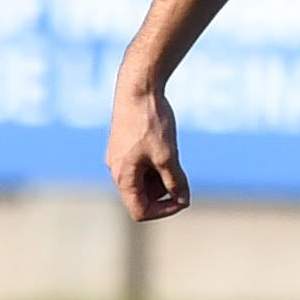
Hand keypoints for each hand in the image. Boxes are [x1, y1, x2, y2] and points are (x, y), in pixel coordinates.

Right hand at [106, 83, 188, 218]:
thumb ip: (175, 181)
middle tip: (179, 172)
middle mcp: (117, 170)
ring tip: (172, 156)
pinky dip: (156, 164)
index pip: (139, 211)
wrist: (138, 88)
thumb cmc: (150, 122)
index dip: (163, 211)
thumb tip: (183, 200)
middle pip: (141, 197)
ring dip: (161, 177)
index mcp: (123, 176)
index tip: (183, 198)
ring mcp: (120, 157)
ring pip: (142, 181)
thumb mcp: (168, 156)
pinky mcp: (124, 146)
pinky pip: (141, 165)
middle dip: (164, 191)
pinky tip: (166, 146)